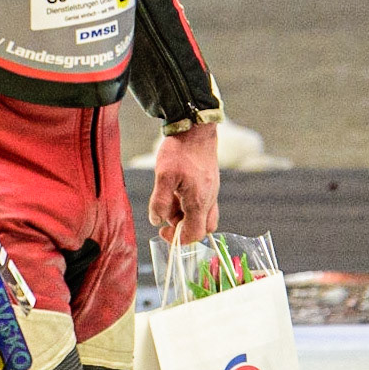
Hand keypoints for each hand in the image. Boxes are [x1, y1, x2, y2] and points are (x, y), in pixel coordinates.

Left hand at [149, 122, 219, 240]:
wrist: (195, 130)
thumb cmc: (180, 152)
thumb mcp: (163, 176)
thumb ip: (161, 201)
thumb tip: (156, 220)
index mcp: (199, 202)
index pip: (194, 234)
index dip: (178, 239)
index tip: (162, 231)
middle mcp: (210, 200)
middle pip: (201, 228)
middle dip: (182, 227)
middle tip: (165, 214)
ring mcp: (212, 192)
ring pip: (201, 215)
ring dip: (184, 214)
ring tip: (169, 197)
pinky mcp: (210, 184)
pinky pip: (202, 203)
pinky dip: (188, 203)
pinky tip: (176, 190)